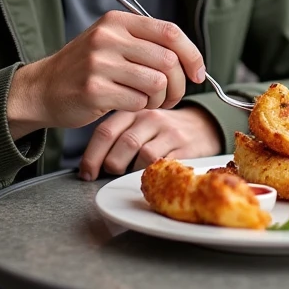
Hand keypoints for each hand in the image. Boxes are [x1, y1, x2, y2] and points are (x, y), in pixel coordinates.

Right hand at [6, 12, 204, 138]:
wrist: (43, 89)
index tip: (197, 73)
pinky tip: (127, 105)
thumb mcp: (111, 41)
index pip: (170, 32)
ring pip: (156, 83)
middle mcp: (108, 37)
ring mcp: (99, 63)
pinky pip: (137, 102)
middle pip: (168, 61)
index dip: (192, 54)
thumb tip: (190, 58)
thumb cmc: (85, 68)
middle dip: (177, 84)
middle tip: (169, 96)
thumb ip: (145, 42)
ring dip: (159, 100)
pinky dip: (140, 108)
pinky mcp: (94, 90)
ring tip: (148, 102)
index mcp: (117, 21)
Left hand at [78, 106, 221, 179]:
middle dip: (112, 165)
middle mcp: (151, 118)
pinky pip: (164, 165)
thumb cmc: (161, 129)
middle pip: (125, 143)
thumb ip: (117, 135)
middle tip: (111, 174)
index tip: (86, 173)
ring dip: (133, 171)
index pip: (106, 131)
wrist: (202, 125)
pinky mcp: (186, 147)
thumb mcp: (138, 123)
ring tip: (131, 174)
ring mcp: (170, 132)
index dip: (92, 156)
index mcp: (133, 111)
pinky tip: (150, 177)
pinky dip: (153, 175)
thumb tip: (90, 164)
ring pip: (144, 154)